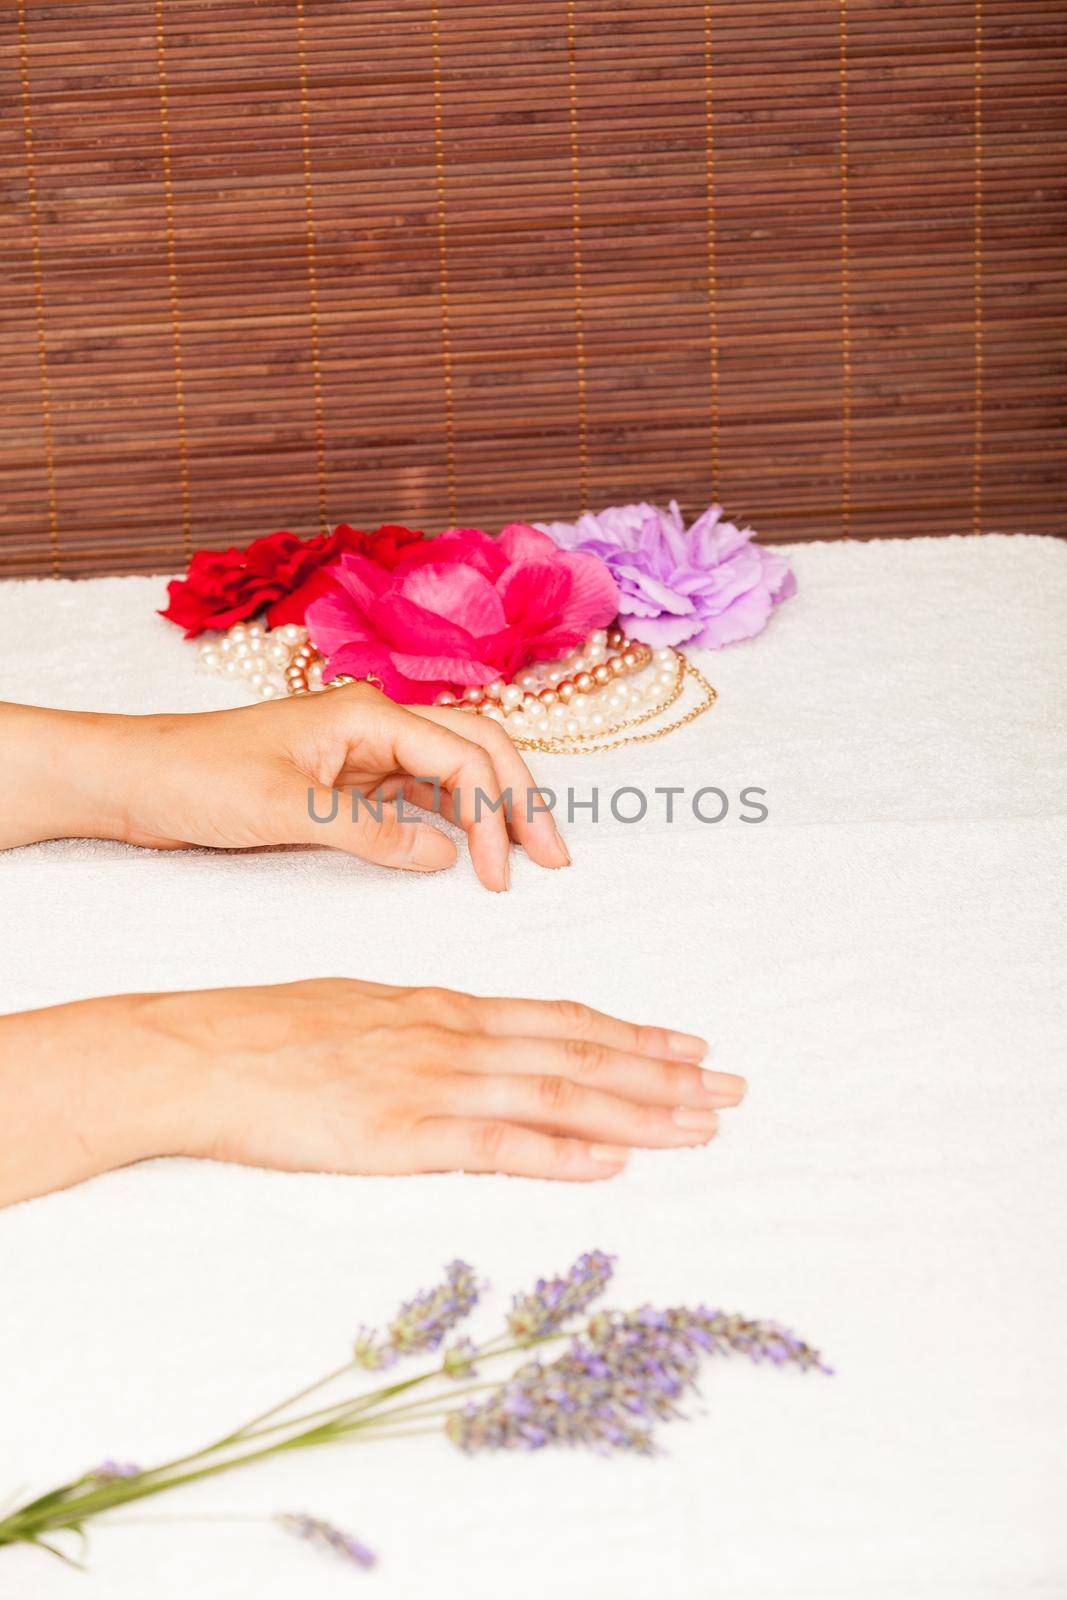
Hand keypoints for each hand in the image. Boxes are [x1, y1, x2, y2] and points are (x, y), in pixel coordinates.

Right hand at [0, 981, 745, 1203]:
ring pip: (559, 1095)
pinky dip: (561, 1153)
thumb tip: (475, 1039)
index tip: (688, 1044)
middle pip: (581, 1054)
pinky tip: (611, 1164)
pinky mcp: (404, 1133)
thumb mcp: (363, 1009)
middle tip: (735, 1087)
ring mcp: (434, 1083)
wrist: (203, 1050)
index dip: (632, 1034)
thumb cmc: (271, 1030)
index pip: (562, 1020)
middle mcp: (456, 1037)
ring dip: (638, 1111)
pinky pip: (498, 1144)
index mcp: (446, 1008)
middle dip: (665, 1074)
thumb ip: (427, 1028)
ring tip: (703, 1123)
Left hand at [1, 688, 569, 889]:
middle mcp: (375, 722)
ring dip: (492, 809)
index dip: (493, 816)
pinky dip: (450, 819)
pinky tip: (465, 851)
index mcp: (369, 713)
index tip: (496, 876)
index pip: (462, 758)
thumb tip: (446, 857)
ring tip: (525, 856)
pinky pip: (417, 793)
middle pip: (477, 750)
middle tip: (554, 857)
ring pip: (453, 771)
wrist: (136, 777)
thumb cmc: (197, 778)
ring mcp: (363, 748)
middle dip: (521, 800)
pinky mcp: (346, 777)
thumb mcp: (287, 811)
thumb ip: (371, 833)